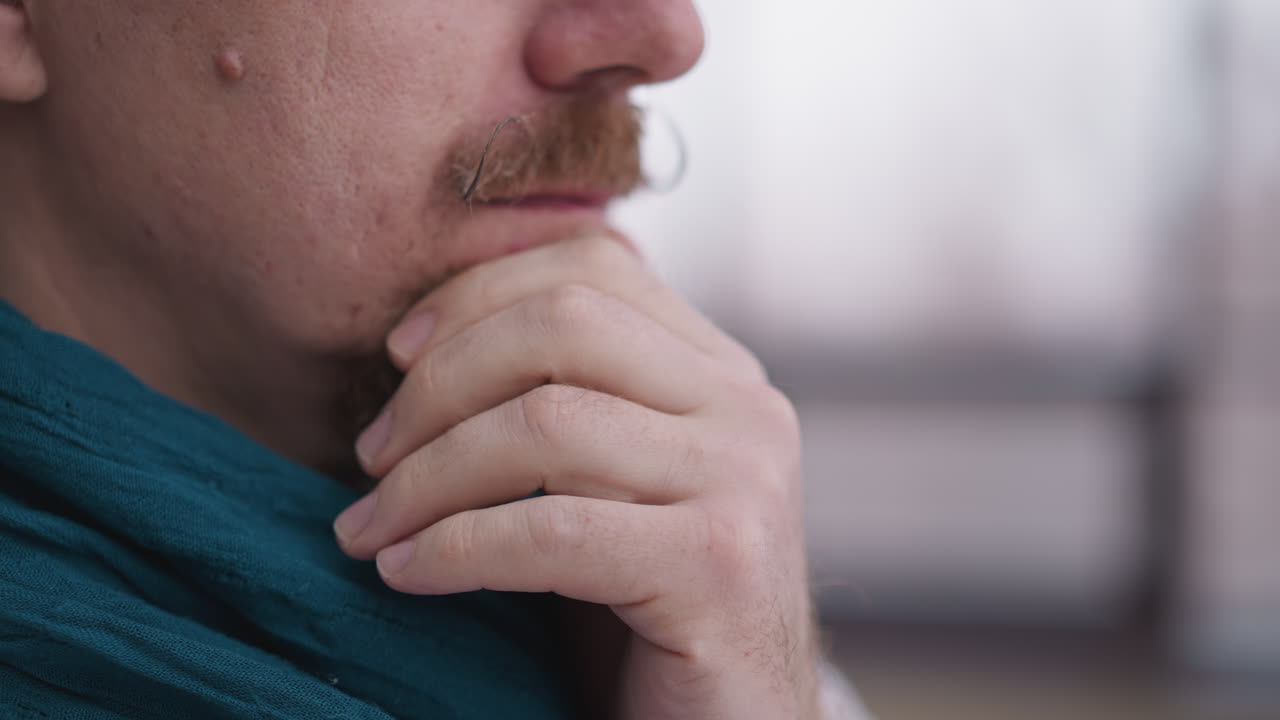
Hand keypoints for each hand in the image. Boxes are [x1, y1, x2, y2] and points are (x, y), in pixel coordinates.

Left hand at [334, 234, 819, 718]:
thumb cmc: (644, 609)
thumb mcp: (610, 483)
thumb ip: (566, 400)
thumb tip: (421, 339)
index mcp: (720, 371)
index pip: (594, 267)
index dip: (478, 293)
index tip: (397, 356)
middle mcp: (746, 407)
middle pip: (564, 323)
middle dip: (439, 383)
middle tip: (371, 455)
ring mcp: (743, 480)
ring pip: (546, 421)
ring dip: (427, 476)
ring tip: (370, 527)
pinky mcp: (720, 564)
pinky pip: (552, 530)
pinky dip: (455, 548)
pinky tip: (406, 575)